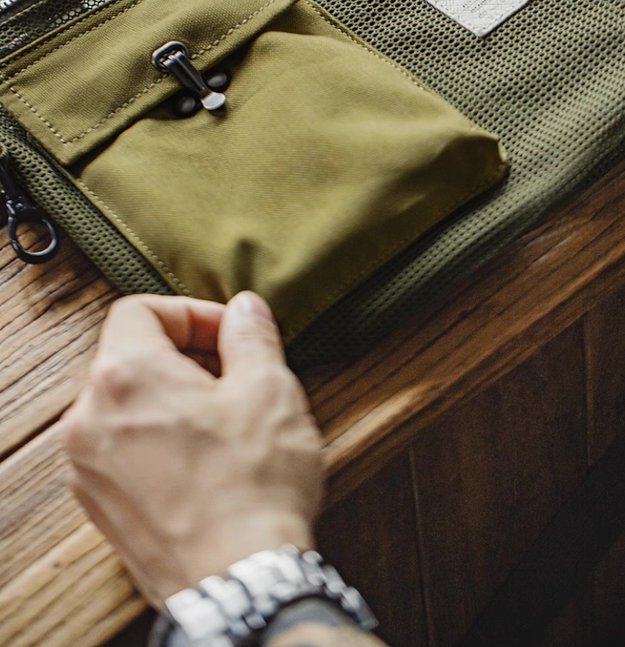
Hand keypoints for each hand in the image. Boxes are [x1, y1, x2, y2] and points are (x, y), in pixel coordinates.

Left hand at [59, 292, 324, 609]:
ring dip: (171, 398)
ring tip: (223, 420)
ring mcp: (89, 468)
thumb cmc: (253, 486)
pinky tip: (205, 460)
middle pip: (128, 357)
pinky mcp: (100, 508)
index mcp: (126, 375)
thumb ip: (250, 336)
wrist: (239, 580)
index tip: (229, 333)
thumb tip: (244, 311)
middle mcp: (90, 419)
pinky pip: (122, 451)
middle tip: (234, 374)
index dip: (191, 313)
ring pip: (124, 405)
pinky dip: (157, 440)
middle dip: (184, 356)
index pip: (140, 310)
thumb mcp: (268, 389)